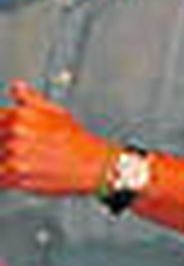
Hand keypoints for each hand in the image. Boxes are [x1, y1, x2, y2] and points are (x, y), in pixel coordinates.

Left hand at [0, 81, 111, 197]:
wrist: (93, 165)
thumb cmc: (77, 140)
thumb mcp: (56, 111)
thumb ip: (30, 99)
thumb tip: (15, 87)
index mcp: (19, 116)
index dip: (0, 127)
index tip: (5, 134)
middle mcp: (14, 135)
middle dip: (1, 145)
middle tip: (13, 147)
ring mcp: (14, 156)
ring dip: (2, 161)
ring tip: (15, 160)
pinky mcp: (17, 177)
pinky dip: (3, 177)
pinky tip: (12, 174)